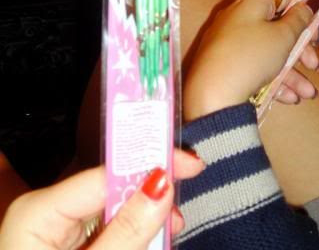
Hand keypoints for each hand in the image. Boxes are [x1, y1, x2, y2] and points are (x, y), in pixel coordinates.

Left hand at [0, 150, 203, 249]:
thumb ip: (126, 233)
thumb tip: (162, 184)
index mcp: (39, 211)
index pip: (105, 175)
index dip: (149, 166)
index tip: (191, 165)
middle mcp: (46, 211)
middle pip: (111, 191)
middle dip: (149, 203)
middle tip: (178, 220)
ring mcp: (54, 231)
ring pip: (113, 212)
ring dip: (143, 226)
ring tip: (164, 242)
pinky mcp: (65, 247)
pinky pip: (106, 231)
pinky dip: (129, 239)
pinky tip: (147, 244)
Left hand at [183, 0, 318, 119]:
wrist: (212, 95)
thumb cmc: (251, 57)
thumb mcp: (283, 37)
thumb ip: (300, 19)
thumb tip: (312, 1)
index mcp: (252, 2)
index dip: (305, 10)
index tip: (316, 31)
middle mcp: (240, 17)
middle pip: (279, 26)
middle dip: (300, 49)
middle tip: (313, 65)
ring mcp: (231, 41)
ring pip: (270, 51)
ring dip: (292, 72)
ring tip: (307, 94)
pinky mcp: (227, 64)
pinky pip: (256, 66)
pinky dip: (274, 79)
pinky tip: (289, 98)